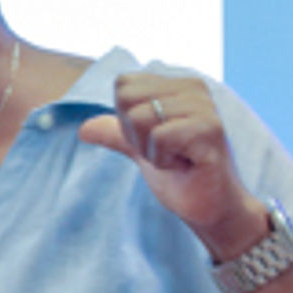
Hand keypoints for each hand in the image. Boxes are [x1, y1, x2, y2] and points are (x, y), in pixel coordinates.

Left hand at [79, 71, 267, 259]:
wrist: (208, 207)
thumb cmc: (181, 176)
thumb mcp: (141, 149)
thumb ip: (115, 133)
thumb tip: (82, 129)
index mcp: (178, 84)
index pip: (123, 84)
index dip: (127, 119)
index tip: (156, 140)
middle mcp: (194, 88)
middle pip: (126, 97)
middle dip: (136, 134)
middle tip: (167, 151)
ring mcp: (204, 107)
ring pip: (140, 118)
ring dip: (151, 150)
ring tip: (178, 159)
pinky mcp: (209, 129)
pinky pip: (159, 137)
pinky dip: (163, 160)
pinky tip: (185, 166)